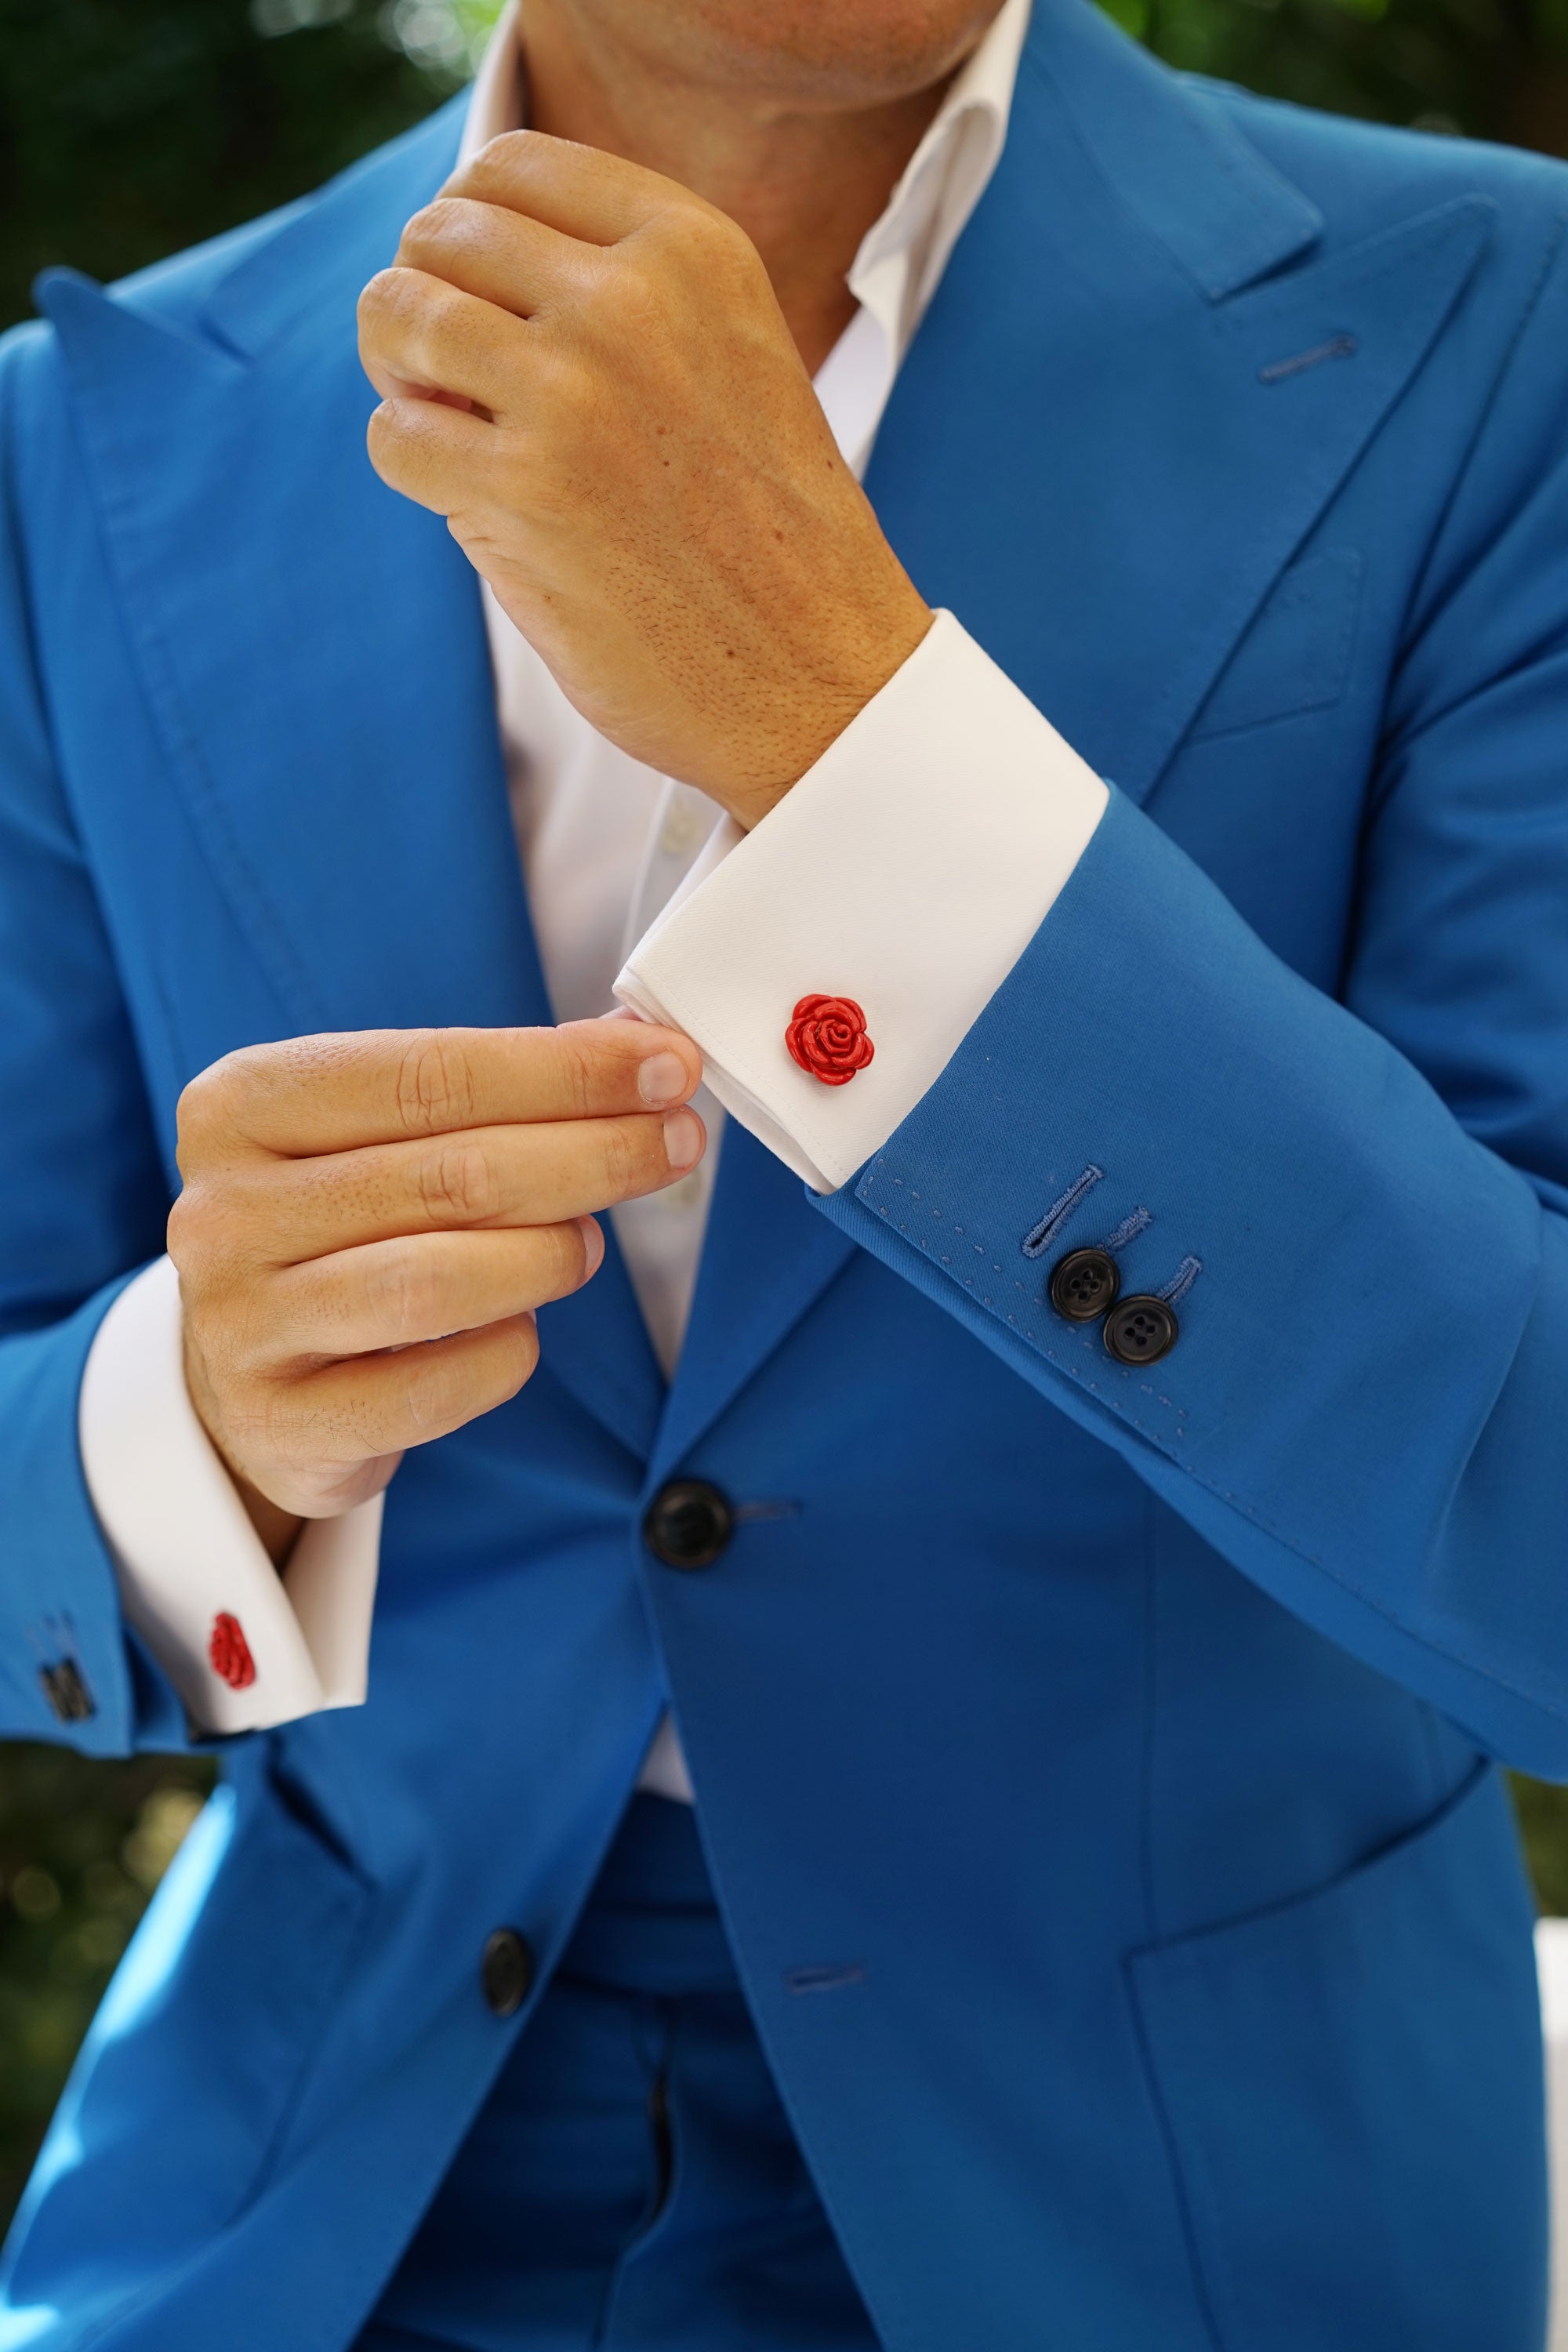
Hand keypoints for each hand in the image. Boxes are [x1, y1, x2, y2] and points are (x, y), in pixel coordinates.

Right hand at [167, 1019, 703, 1561]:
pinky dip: (506, 1353)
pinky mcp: (283, 1421)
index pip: (428, 1073)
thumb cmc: (340, 1230)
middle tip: (673, 1146)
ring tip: (589, 1243)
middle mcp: (223, 1210)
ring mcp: (242, 1322)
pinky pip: (437, 1387)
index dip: (565, 1071)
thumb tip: (639, 1048)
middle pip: (452, 1174)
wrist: (250, 1380)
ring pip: (440, 1280)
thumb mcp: (382, 1137)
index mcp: (242, 1104)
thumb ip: (493, 1088)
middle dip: (592, 1153)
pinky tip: (522, 1328)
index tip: (666, 1067)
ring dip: (549, 1254)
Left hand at [357, 133, 932, 827]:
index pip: (511, 166)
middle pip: (438, 234)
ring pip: (397, 316)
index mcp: (690, 247)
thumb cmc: (766, 532)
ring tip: (450, 428)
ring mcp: (572, 392)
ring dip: (400, 376)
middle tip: (454, 380)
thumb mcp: (728, 355)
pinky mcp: (525, 493)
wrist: (821, 673)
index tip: (480, 294)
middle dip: (425, 302)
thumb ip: (623, 293)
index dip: (466, 229)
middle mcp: (629, 300)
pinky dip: (409, 466)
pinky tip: (471, 498)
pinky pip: (393, 436)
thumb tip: (459, 268)